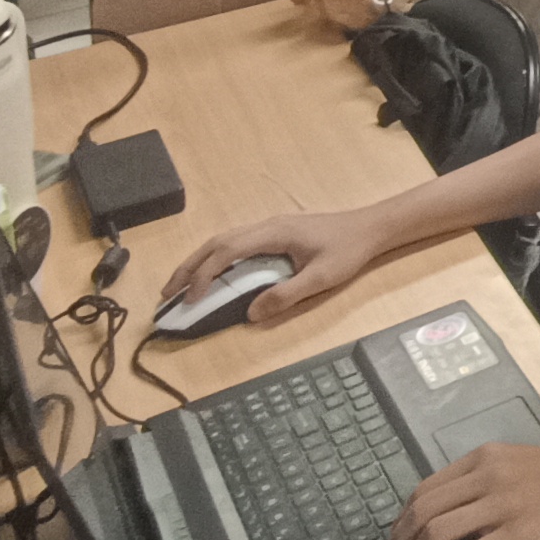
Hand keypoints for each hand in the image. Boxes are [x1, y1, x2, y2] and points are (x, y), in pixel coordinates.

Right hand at [158, 207, 390, 319]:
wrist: (372, 227)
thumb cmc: (348, 250)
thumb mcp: (320, 278)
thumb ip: (286, 295)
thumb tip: (250, 314)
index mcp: (273, 233)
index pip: (227, 250)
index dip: (203, 274)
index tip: (190, 298)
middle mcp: (267, 225)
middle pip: (217, 242)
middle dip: (189, 267)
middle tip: (166, 293)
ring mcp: (271, 227)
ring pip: (224, 240)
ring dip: (200, 261)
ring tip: (181, 286)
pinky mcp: (276, 232)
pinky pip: (237, 243)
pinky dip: (217, 258)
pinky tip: (213, 274)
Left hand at [388, 441, 539, 539]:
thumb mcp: (515, 465)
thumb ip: (480, 484)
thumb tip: (444, 520)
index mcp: (483, 458)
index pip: (423, 490)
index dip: (402, 523)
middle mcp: (486, 476)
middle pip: (421, 511)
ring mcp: (501, 504)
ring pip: (435, 534)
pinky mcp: (516, 532)